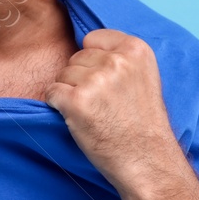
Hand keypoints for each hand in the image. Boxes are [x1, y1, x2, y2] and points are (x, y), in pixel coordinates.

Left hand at [45, 29, 181, 193]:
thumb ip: (120, 59)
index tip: (107, 83)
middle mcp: (116, 61)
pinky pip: (51, 93)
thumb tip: (86, 48)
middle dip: (81, 78)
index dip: (93, 61)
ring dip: (70, 93)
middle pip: (76, 57)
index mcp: (136, 50)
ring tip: (93, 113)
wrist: (147, 160)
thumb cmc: (143, 125)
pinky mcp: (76, 102)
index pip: (93, 39)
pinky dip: (57, 105)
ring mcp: (95, 81)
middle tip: (102, 104)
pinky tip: (76, 118)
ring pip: (62, 75)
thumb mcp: (144, 78)